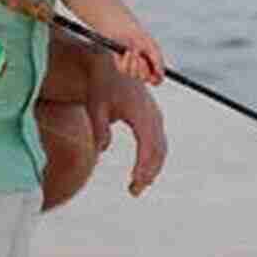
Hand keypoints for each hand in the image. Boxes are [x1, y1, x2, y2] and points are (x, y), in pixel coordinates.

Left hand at [85, 53, 167, 196]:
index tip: (134, 184)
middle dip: (148, 173)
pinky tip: (142, 171)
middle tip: (133, 191)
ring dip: (152, 168)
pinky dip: (153, 158)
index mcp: (140, 112)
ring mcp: (155, 115)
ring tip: (137, 186)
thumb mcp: (95, 106)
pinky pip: (158, 142)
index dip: (143, 168)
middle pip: (158, 150)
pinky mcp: (153, 117)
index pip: (147, 146)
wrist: (112, 64)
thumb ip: (99, 129)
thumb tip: (101, 150)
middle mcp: (152, 114)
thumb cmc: (102, 85)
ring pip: (161, 148)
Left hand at [113, 28, 164, 85]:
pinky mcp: (122, 67)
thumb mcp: (151, 47)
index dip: (157, 79)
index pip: (157, 80)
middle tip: (141, 58)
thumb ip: (157, 60)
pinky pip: (125, 70)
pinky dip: (127, 60)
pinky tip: (127, 52)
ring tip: (134, 51)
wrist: (124, 30)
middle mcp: (143, 69)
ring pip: (134, 75)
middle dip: (143, 68)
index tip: (155, 74)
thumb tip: (161, 74)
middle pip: (145, 79)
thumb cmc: (140, 37)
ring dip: (134, 62)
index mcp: (153, 65)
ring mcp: (132, 69)